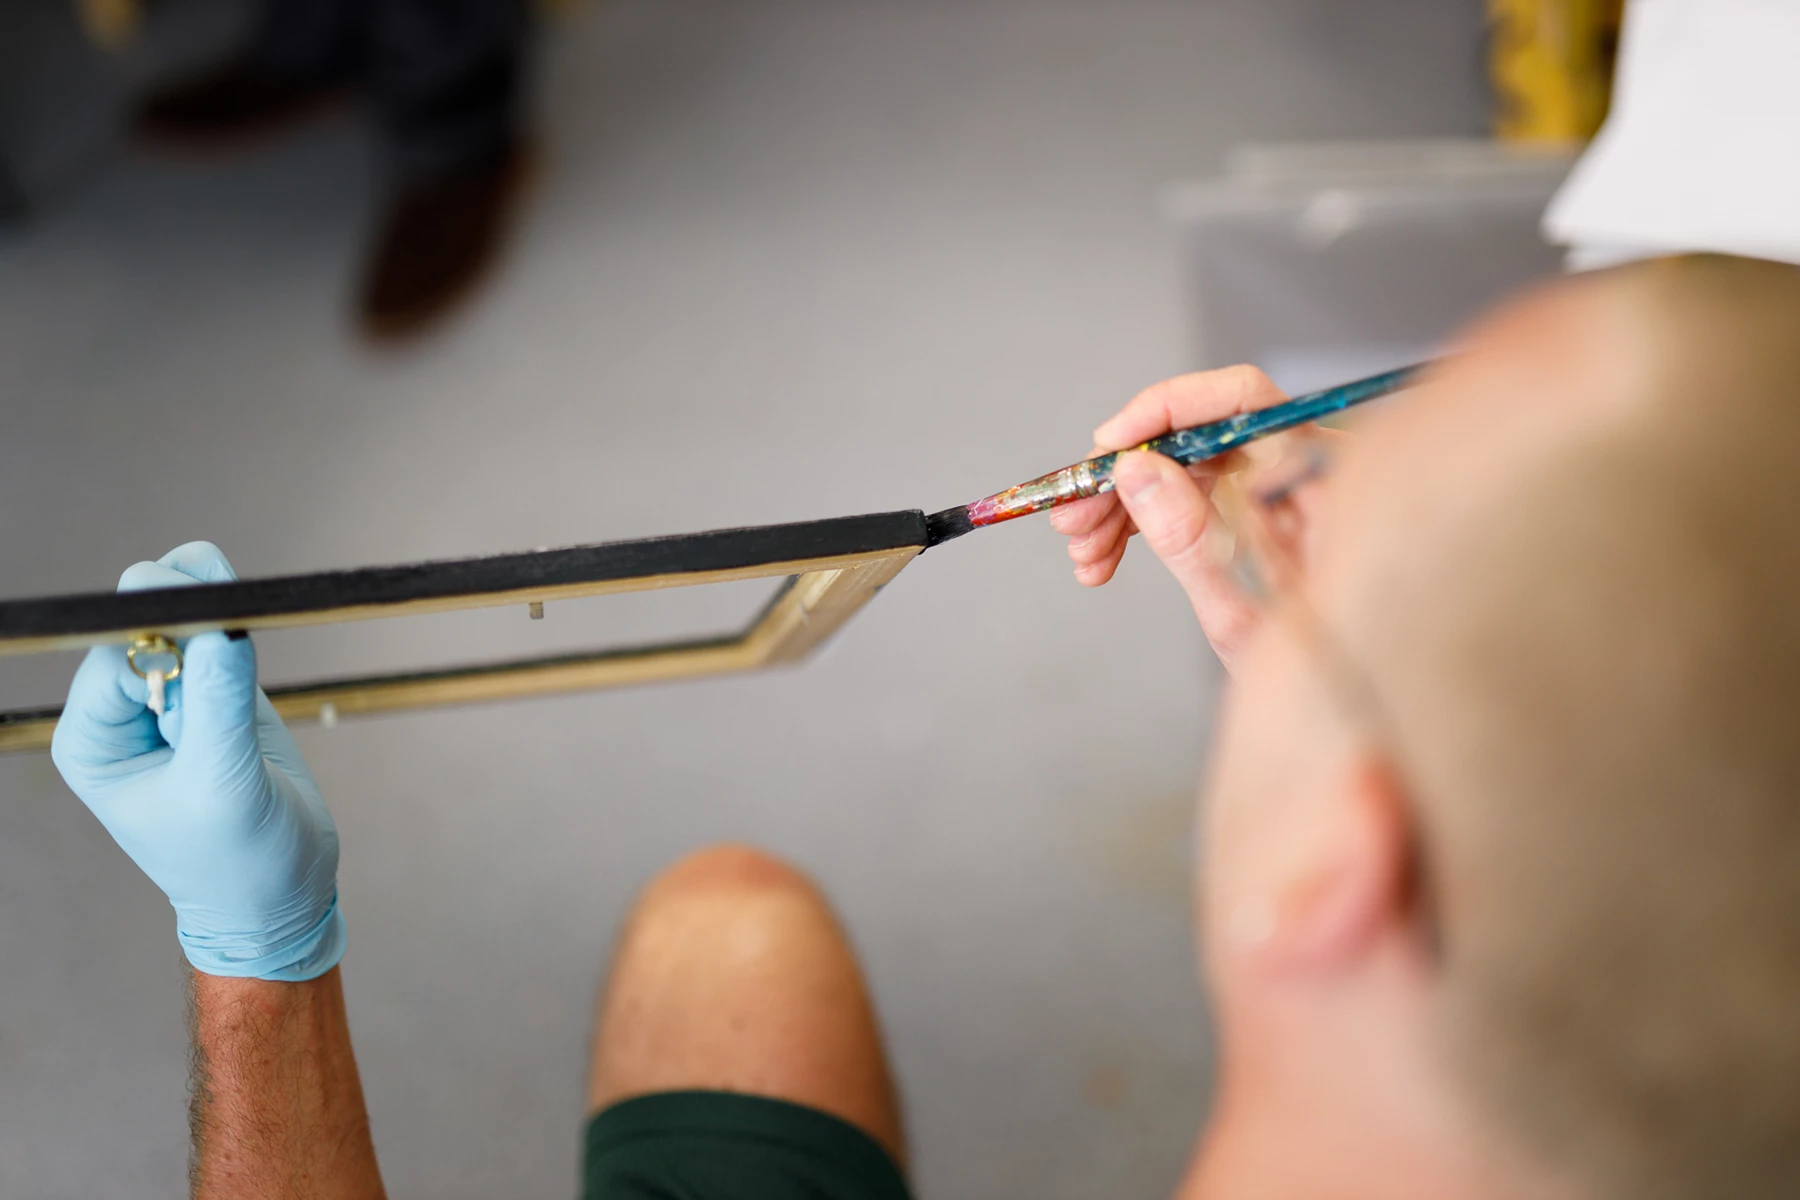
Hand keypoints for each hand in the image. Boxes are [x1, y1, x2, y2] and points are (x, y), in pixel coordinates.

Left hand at [51, 542, 343, 980]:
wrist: (282, 892)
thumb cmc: (238, 862)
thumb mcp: (224, 789)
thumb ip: (219, 706)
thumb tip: (220, 627)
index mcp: (94, 741)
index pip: (118, 657)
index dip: (167, 641)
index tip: (218, 644)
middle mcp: (123, 712)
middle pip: (142, 623)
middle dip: (189, 618)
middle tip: (236, 635)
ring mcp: (172, 696)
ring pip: (179, 613)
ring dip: (214, 606)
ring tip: (247, 627)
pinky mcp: (219, 690)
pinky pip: (218, 630)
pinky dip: (235, 616)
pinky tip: (253, 619)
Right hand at [1050, 366, 1322, 671]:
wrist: (1350, 705)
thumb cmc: (1323, 671)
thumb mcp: (1246, 615)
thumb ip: (1192, 539)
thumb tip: (1136, 470)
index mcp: (1326, 480)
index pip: (1244, 402)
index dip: (1166, 410)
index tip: (1109, 448)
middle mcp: (1306, 470)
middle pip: (1200, 436)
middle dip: (1127, 474)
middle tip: (1074, 518)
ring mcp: (1281, 489)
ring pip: (1184, 467)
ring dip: (1124, 504)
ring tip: (1084, 551)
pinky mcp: (1258, 510)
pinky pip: (1192, 495)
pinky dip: (1144, 522)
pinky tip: (1105, 556)